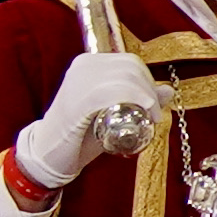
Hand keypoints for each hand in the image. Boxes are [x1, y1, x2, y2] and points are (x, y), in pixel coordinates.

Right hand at [10, 49, 163, 190]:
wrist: (48, 155)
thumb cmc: (81, 135)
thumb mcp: (115, 115)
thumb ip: (138, 100)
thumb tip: (168, 90)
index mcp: (89, 63)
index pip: (129, 61)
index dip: (148, 81)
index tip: (154, 106)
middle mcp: (82, 66)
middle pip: (130, 67)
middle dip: (150, 90)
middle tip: (154, 115)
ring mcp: (77, 81)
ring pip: (125, 77)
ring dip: (146, 97)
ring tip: (151, 119)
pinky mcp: (77, 100)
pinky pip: (112, 92)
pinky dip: (135, 100)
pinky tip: (144, 114)